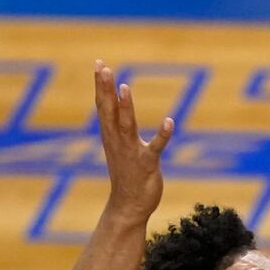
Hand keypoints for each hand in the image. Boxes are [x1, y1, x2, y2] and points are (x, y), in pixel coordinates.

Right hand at [94, 59, 173, 222]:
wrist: (128, 206)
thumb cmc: (125, 172)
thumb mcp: (117, 144)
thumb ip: (116, 121)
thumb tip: (114, 98)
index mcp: (110, 135)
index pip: (103, 106)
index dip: (100, 85)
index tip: (99, 63)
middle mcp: (117, 141)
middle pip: (110, 111)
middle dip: (106, 89)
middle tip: (103, 68)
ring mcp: (131, 152)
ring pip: (127, 126)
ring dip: (125, 107)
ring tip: (125, 87)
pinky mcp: (147, 165)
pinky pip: (156, 148)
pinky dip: (163, 135)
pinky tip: (170, 122)